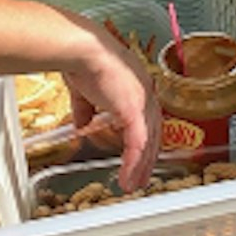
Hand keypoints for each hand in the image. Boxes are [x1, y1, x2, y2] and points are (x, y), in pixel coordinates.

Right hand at [61, 25, 161, 192]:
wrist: (83, 50)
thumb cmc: (83, 61)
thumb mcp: (84, 91)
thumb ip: (85, 109)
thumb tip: (81, 125)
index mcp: (136, 86)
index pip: (147, 118)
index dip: (145, 139)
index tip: (138, 156)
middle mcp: (146, 93)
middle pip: (153, 133)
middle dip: (148, 159)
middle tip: (142, 178)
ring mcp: (143, 102)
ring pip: (148, 143)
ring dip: (141, 167)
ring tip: (133, 185)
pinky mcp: (134, 111)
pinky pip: (137, 144)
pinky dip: (133, 164)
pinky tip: (127, 178)